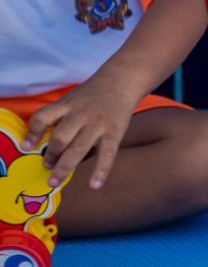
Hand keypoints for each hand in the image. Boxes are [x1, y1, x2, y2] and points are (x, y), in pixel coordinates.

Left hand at [21, 76, 138, 190]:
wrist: (121, 81)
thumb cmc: (92, 96)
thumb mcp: (72, 101)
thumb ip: (61, 120)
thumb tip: (50, 149)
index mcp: (67, 105)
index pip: (43, 117)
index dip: (32, 132)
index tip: (26, 146)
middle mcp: (81, 114)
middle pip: (61, 136)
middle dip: (51, 154)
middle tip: (46, 166)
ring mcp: (98, 123)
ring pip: (78, 148)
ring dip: (64, 166)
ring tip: (55, 180)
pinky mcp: (114, 132)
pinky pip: (107, 154)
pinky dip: (100, 171)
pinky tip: (94, 185)